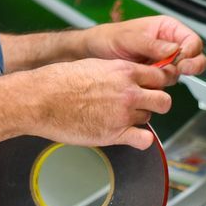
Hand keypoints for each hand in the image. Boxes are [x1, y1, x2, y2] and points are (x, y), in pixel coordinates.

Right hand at [21, 58, 175, 149]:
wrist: (41, 99)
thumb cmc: (60, 81)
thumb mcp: (95, 65)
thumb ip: (117, 72)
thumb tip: (128, 77)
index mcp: (124, 71)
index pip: (160, 77)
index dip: (156, 84)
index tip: (150, 88)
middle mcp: (129, 92)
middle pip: (163, 100)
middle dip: (155, 103)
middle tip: (142, 105)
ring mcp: (124, 114)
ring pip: (149, 118)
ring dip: (139, 119)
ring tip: (119, 117)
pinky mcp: (115, 134)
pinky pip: (144, 140)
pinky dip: (141, 140)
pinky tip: (130, 136)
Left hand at [82, 15, 205, 77]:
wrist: (93, 53)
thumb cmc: (109, 38)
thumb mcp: (129, 38)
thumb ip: (151, 44)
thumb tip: (173, 50)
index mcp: (167, 29)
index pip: (192, 40)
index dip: (191, 51)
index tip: (182, 60)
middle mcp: (169, 45)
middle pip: (194, 57)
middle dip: (191, 66)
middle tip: (180, 70)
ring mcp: (164, 62)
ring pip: (181, 73)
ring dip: (170, 76)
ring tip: (153, 73)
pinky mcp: (155, 76)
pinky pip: (166, 83)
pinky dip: (160, 85)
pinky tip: (148, 82)